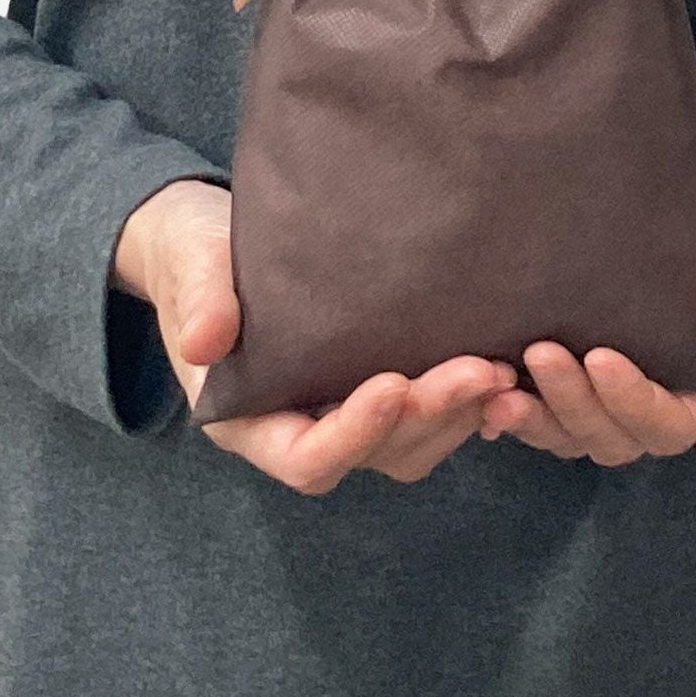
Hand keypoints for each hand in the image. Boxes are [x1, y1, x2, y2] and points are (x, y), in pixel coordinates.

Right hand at [111, 179, 515, 492]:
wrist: (210, 238)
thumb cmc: (195, 253)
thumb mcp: (190, 265)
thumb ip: (200, 302)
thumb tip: (202, 344)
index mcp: (249, 421)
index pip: (307, 458)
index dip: (356, 433)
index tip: (393, 382)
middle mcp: (302, 428)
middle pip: (375, 454)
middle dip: (429, 416)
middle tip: (480, 370)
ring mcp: (342, 412)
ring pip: (412, 444)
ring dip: (457, 414)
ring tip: (501, 368)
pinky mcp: (375, 385)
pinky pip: (427, 415)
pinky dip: (464, 402)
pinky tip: (505, 370)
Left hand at [476, 132, 695, 464]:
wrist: (650, 215)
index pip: (668, 423)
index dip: (634, 401)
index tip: (602, 355)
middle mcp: (643, 412)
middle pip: (610, 438)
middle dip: (573, 404)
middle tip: (541, 352)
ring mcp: (594, 407)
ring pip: (564, 439)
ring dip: (532, 420)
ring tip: (497, 385)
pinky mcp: (551, 393)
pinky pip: (528, 422)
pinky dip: (503, 415)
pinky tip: (477, 391)